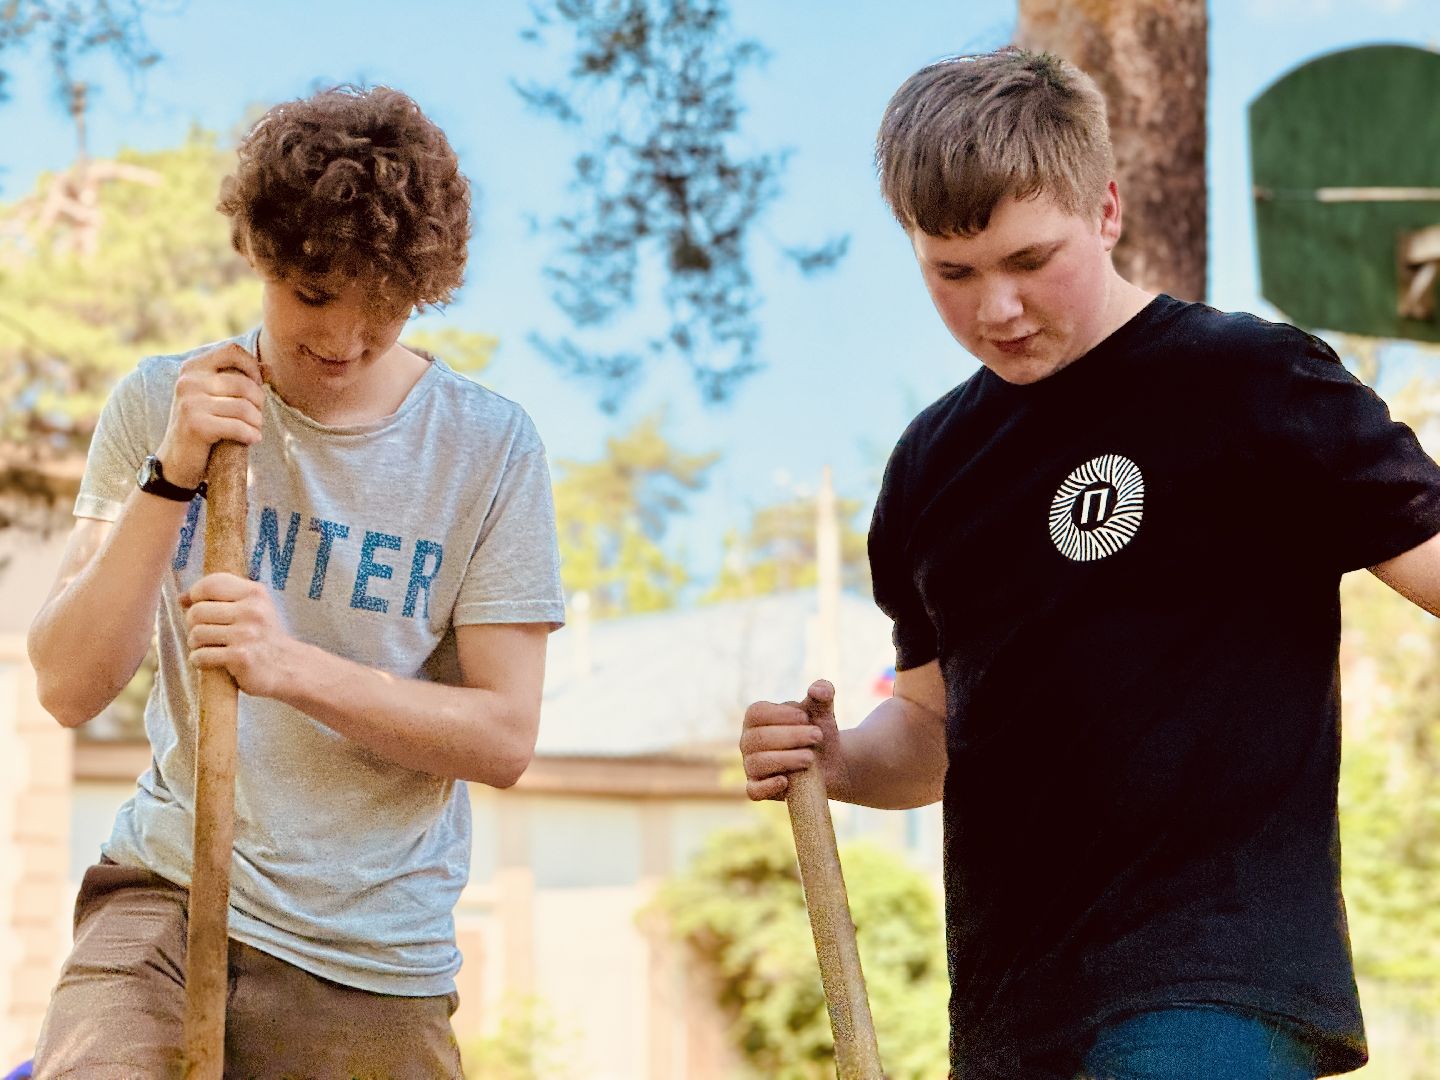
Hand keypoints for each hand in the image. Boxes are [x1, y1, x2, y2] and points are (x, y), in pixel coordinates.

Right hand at [155, 343, 264, 488]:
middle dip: (259, 402)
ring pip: (244, 407)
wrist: (177, 459)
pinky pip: (238, 427)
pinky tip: (252, 439)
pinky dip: (251, 435)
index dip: (252, 367)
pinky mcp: (196, 425)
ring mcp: (190, 403)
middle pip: (244, 383)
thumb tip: (269, 367)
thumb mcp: (214, 395)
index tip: (257, 385)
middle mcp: (188, 381)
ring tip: (254, 429)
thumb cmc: (203, 424)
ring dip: (257, 422)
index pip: (232, 352)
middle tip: (256, 416)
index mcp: (193, 368)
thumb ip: (236, 379)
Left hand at [181, 573, 294, 698]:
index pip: (211, 584)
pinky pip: (201, 656)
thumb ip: (220, 599)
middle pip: (197, 611)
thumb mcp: (251, 608)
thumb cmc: (263, 637)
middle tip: (206, 633)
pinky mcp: (240, 657)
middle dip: (193, 624)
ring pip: (196, 634)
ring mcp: (247, 634)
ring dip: (196, 645)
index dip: (195, 595)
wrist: (288, 667)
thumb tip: (181, 598)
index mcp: (255, 593)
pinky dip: (199, 661)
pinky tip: (211, 662)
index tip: (197, 606)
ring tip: (209, 648)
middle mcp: (252, 611)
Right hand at [740, 679, 850, 801]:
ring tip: (810, 758)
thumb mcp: (823, 710)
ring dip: (786, 759)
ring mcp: (751, 766)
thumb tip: (818, 689)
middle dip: (791, 737)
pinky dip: (767, 787)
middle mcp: (748, 741)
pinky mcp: (758, 788)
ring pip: (757, 763)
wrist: (830, 763)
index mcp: (756, 718)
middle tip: (817, 736)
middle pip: (758, 738)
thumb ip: (823, 693)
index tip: (806, 718)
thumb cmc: (818, 731)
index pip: (757, 713)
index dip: (781, 715)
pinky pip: (753, 791)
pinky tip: (786, 781)